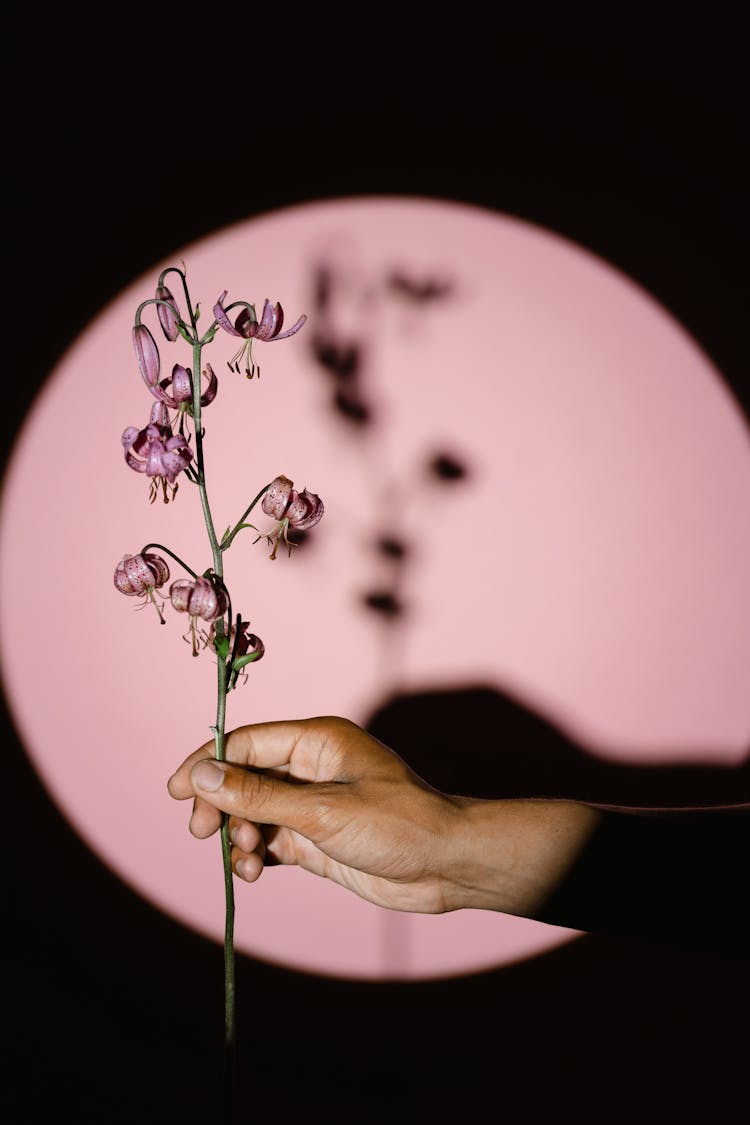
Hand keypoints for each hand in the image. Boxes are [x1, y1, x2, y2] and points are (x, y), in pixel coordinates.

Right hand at [167, 715, 600, 915]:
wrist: (448, 866)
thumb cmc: (398, 824)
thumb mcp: (321, 811)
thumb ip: (258, 795)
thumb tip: (200, 776)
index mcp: (316, 740)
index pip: (246, 742)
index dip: (207, 763)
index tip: (176, 792)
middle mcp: (310, 767)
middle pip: (242, 777)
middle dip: (220, 805)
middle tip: (205, 834)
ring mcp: (312, 804)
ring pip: (252, 812)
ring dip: (239, 835)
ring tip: (246, 862)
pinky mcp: (316, 838)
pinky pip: (269, 840)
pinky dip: (255, 855)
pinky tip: (255, 872)